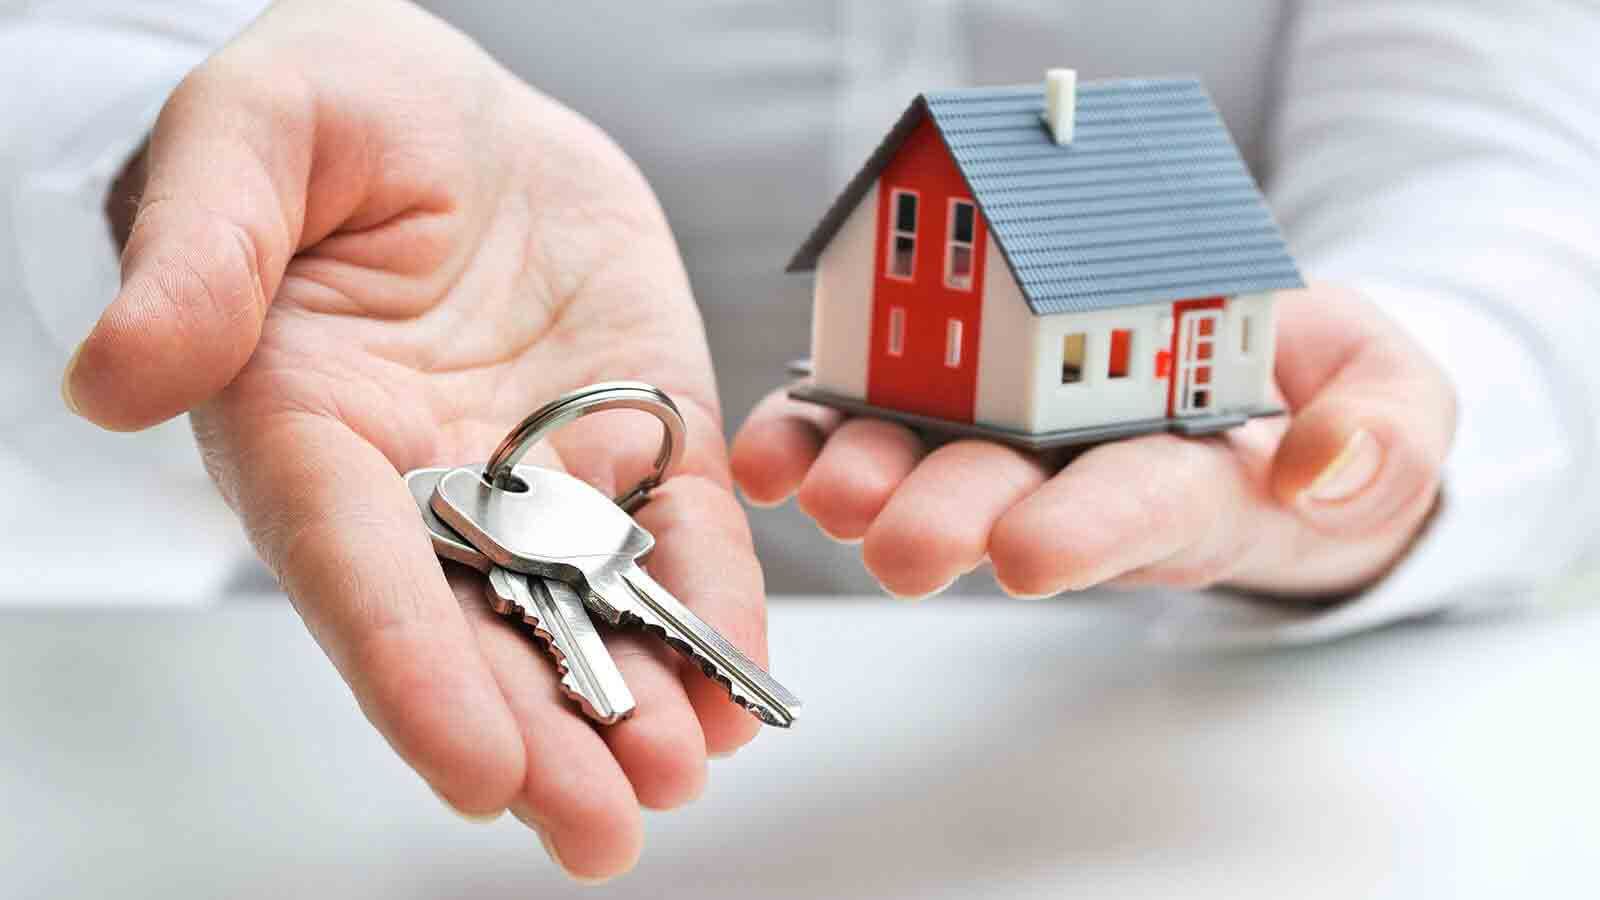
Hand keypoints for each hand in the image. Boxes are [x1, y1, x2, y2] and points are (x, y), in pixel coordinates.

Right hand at [63, 0, 765, 880]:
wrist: (453, 109)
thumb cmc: (329, 112)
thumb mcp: (247, 140)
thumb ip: (197, 254)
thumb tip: (120, 379)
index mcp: (310, 429)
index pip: (357, 568)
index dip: (411, 667)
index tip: (471, 762)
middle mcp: (426, 481)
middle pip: (477, 630)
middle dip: (539, 732)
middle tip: (599, 824)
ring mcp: (541, 469)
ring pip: (584, 608)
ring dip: (635, 701)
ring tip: (682, 775)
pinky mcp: (637, 435)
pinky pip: (678, 533)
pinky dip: (709, 606)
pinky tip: (739, 686)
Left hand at [732, 285, 1454, 599]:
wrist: (1258, 373)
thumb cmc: (1320, 395)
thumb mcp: (1393, 403)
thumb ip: (1380, 432)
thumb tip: (1324, 464)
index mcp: (1192, 479)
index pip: (1145, 510)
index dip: (1091, 530)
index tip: (1035, 553)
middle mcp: (1085, 474)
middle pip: (1014, 503)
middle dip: (954, 523)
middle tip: (903, 545)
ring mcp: (1014, 439)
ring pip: (932, 469)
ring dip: (871, 483)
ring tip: (825, 490)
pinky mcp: (954, 397)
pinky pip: (874, 418)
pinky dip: (817, 434)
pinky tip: (776, 453)